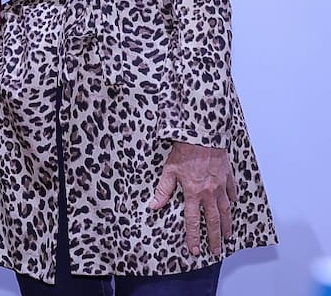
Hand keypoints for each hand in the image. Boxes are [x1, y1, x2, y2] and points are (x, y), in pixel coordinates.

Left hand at [148, 140, 236, 255]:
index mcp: (193, 193)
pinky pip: (232, 192)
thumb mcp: (169, 171)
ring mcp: (221, 186)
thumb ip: (163, 190)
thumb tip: (153, 206)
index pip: (192, 221)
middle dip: (213, 238)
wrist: (203, 136)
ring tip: (227, 236)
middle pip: (213, 221)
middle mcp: (209, 193)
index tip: (195, 250)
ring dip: (226, 225)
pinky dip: (233, 200)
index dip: (193, 237)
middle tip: (215, 251)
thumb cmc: (184, 151)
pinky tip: (233, 206)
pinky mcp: (228, 177)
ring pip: (226, 210)